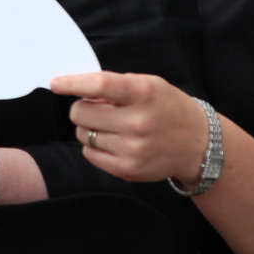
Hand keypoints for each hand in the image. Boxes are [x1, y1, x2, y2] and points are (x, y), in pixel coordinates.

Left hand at [51, 71, 209, 185]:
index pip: (100, 85)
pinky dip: (94, 146)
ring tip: (111, 125)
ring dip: (88, 127)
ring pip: (82, 134)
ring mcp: (133, 149)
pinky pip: (90, 154)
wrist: (197, 144)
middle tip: (97, 108)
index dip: (73, 83)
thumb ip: (115, 84)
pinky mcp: (128, 170)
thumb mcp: (148, 84)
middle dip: (82, 108)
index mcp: (143, 93)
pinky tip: (113, 140)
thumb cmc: (167, 107)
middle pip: (81, 113)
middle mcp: (138, 122)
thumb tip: (76, 89)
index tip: (56, 84)